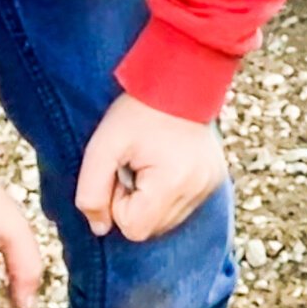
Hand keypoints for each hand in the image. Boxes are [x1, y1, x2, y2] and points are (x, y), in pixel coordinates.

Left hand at [74, 93, 228, 242]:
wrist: (178, 79)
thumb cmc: (136, 112)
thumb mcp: (101, 148)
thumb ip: (91, 193)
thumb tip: (101, 229)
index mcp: (172, 182)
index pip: (134, 228)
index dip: (119, 204)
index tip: (122, 171)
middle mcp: (198, 189)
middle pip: (152, 228)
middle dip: (135, 203)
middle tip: (135, 165)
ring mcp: (211, 185)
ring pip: (167, 220)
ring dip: (151, 200)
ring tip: (151, 163)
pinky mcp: (215, 179)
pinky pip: (183, 206)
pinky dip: (168, 193)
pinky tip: (167, 165)